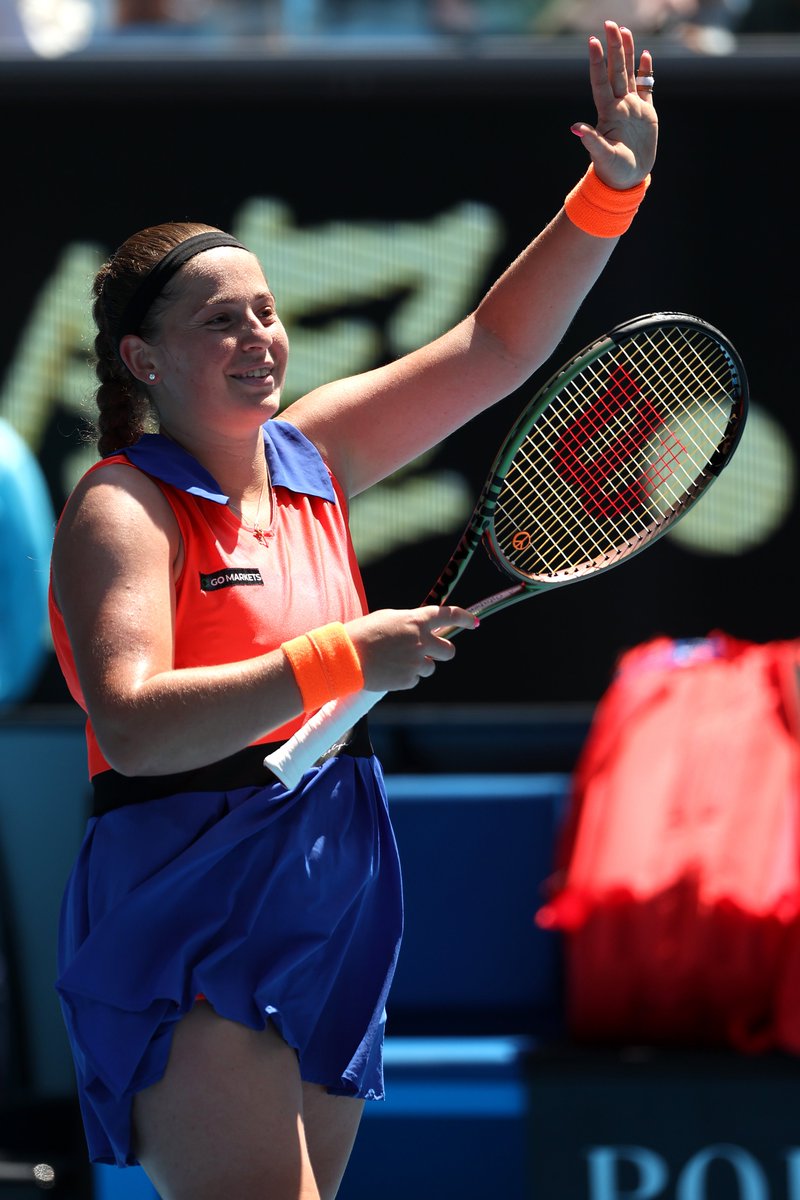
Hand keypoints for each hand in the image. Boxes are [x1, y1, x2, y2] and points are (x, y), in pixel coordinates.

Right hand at [346, 605, 476, 692]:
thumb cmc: (363, 633)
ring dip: (419, 665)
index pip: (448, 615)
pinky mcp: (409, 679)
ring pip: (431, 667)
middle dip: (442, 651)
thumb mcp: (388, 619)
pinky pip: (415, 679)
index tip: (473, 622)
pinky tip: (389, 671)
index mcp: (416, 620)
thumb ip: (410, 623)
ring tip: (396, 661)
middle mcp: (421, 640)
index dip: (464, 618)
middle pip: (448, 650)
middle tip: (430, 652)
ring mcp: (416, 661)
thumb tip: (422, 629)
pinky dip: (406, 677)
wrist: (346, 657)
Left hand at [572, 20, 657, 189]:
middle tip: (610, 24)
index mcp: (608, 113)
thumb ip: (591, 141)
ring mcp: (632, 107)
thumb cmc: (612, 171)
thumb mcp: (602, 156)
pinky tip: (645, 55)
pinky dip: (646, 71)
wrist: (627, 180)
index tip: (592, 41)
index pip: (601, 81)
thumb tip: (575, 128)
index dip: (597, 61)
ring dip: (627, 53)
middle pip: (615, 70)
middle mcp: (619, 105)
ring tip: (624, 31)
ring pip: (630, 73)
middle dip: (613, 48)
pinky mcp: (646, 113)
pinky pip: (647, 86)